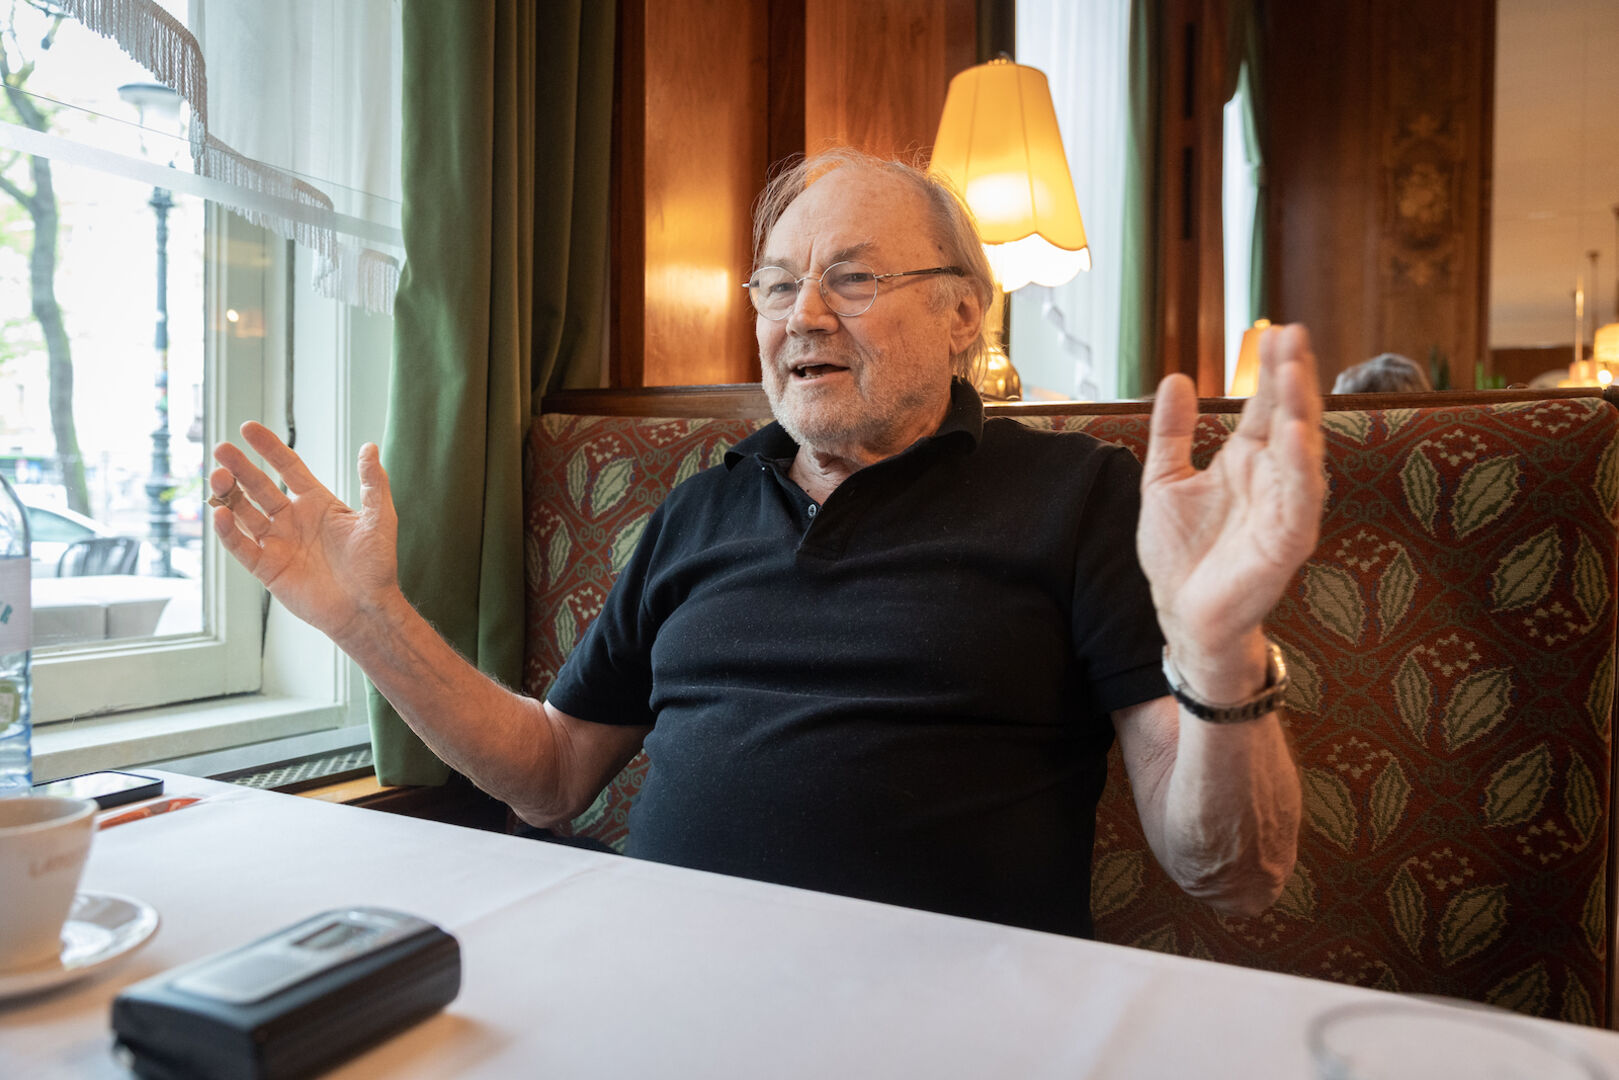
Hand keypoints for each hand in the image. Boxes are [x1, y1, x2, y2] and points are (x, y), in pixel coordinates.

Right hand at [209, 422, 401, 644]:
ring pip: (243, 513)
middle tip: (221, 450)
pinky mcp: (267, 568)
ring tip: (219, 477)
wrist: (367, 608)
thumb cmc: (377, 565)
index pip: (287, 467)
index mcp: (316, 504)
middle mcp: (293, 520)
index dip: (268, 448)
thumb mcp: (379, 518)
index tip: (247, 428)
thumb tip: (370, 446)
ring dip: (229, 495)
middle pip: (258, 487)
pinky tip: (219, 514)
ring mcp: (277, 543)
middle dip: (240, 468)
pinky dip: (227, 531)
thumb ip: (373, 482)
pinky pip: (240, 546)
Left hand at [1137, 324, 1324, 698]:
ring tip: (1295, 371)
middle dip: (1293, 376)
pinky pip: (1301, 498)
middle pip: (1290, 417)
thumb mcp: (1164, 481)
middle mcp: (1272, 479)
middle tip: (1293, 333)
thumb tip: (1176, 379)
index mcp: (1246, 463)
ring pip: (1302, 451)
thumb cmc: (1179, 555)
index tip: (1275, 330)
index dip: (1270, 369)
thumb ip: (1172, 433)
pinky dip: (1300, 465)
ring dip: (1301, 410)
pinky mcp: (1288, 541)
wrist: (1181, 615)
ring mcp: (1284, 508)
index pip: (1265, 406)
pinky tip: (1294, 432)